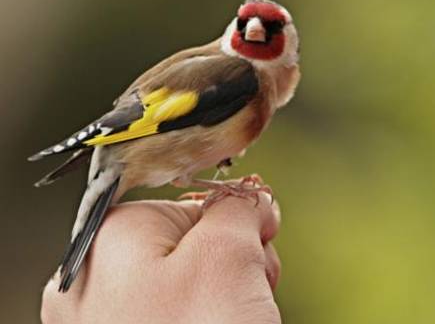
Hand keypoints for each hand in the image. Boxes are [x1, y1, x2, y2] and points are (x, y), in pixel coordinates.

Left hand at [41, 194, 280, 323]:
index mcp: (109, 241)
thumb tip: (251, 200)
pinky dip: (214, 322)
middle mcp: (98, 283)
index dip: (235, 224)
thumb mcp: (228, 255)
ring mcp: (113, 323)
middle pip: (192, 245)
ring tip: (238, 321)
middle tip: (250, 290)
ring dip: (231, 296)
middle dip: (236, 263)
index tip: (259, 244)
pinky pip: (182, 319)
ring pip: (192, 286)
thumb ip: (238, 208)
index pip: (190, 204)